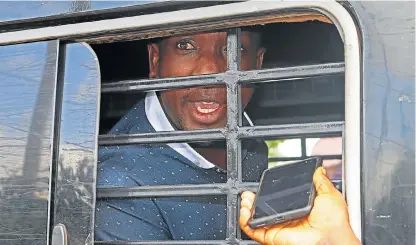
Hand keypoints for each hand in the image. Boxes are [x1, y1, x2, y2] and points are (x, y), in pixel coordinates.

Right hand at [239, 167, 361, 244]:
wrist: (331, 236)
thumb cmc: (334, 221)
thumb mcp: (329, 194)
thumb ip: (321, 181)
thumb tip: (319, 170)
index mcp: (298, 209)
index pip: (278, 200)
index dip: (267, 192)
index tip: (262, 184)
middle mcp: (286, 219)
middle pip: (262, 209)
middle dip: (253, 198)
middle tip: (250, 192)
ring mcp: (278, 228)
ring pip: (255, 218)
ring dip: (246, 207)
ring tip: (246, 198)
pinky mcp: (271, 236)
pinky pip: (253, 229)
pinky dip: (245, 220)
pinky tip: (245, 210)